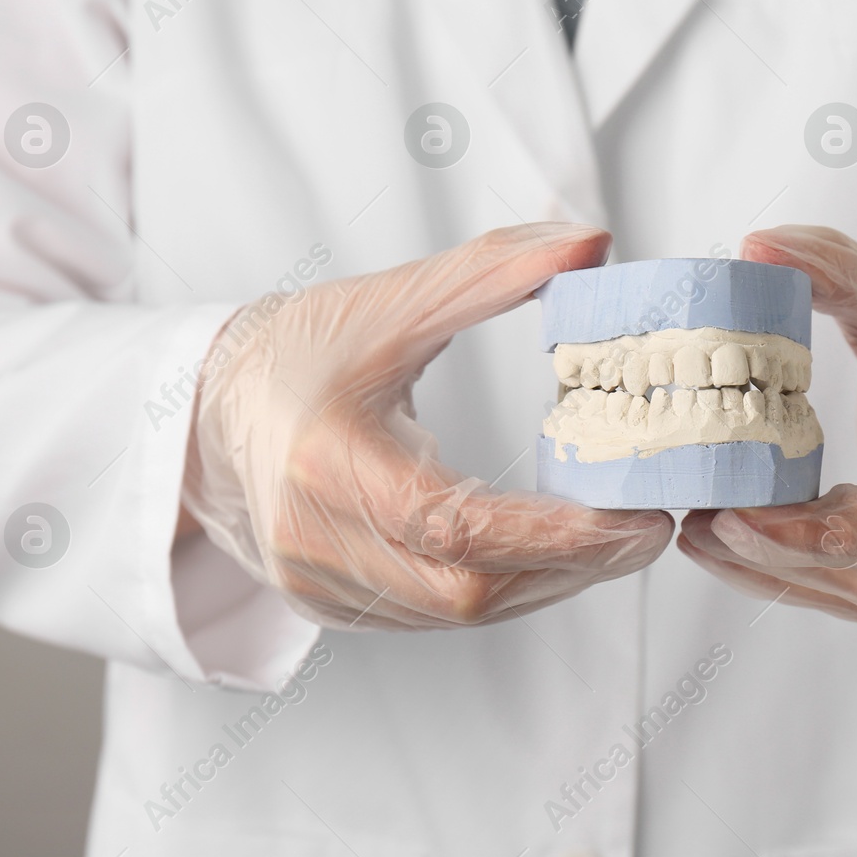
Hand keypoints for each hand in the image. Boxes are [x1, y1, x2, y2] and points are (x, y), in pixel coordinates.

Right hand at [183, 224, 673, 629]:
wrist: (208, 407)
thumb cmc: (296, 350)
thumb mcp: (390, 300)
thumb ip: (491, 271)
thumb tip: (589, 242)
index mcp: (322, 462)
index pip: (455, 525)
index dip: (556, 533)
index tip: (636, 515)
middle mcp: (313, 540)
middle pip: (467, 590)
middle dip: (572, 567)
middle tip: (648, 529)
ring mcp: (318, 585)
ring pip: (459, 613)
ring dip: (547, 582)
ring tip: (613, 538)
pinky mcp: (331, 606)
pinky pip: (437, 614)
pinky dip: (505, 587)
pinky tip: (548, 553)